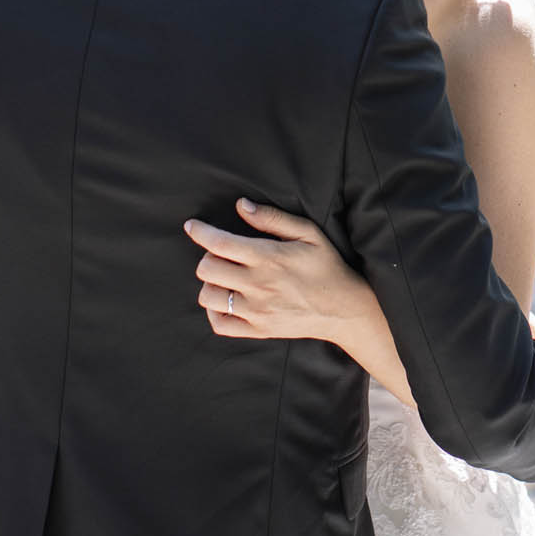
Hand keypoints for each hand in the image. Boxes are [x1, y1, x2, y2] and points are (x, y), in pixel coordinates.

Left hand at [184, 199, 376, 343]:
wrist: (343, 308)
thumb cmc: (326, 265)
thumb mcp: (308, 233)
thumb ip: (272, 218)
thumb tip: (241, 205)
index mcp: (268, 257)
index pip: (220, 243)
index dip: (200, 232)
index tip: (191, 225)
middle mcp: (258, 285)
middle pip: (207, 269)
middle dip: (208, 256)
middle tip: (222, 254)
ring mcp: (256, 310)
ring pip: (208, 296)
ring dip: (211, 283)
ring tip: (226, 278)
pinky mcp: (257, 329)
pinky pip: (219, 324)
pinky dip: (215, 311)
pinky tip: (227, 300)